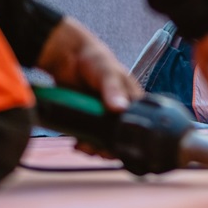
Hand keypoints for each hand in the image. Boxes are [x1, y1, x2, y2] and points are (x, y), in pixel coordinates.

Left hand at [35, 17, 141, 156]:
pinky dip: (84, 143)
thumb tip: (120, 108)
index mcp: (132, 99)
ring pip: (105, 140)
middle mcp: (120, 110)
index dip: (131, 138)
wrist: (69, 57)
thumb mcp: (107, 72)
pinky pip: (89, 136)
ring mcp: (104, 116)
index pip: (139, 123)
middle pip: (120, 136)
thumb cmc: (96, 60)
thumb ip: (113, 89)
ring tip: (84, 147)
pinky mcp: (89, 118)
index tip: (118, 147)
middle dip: (109, 147)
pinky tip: (78, 143)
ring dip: (95, 147)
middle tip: (98, 150)